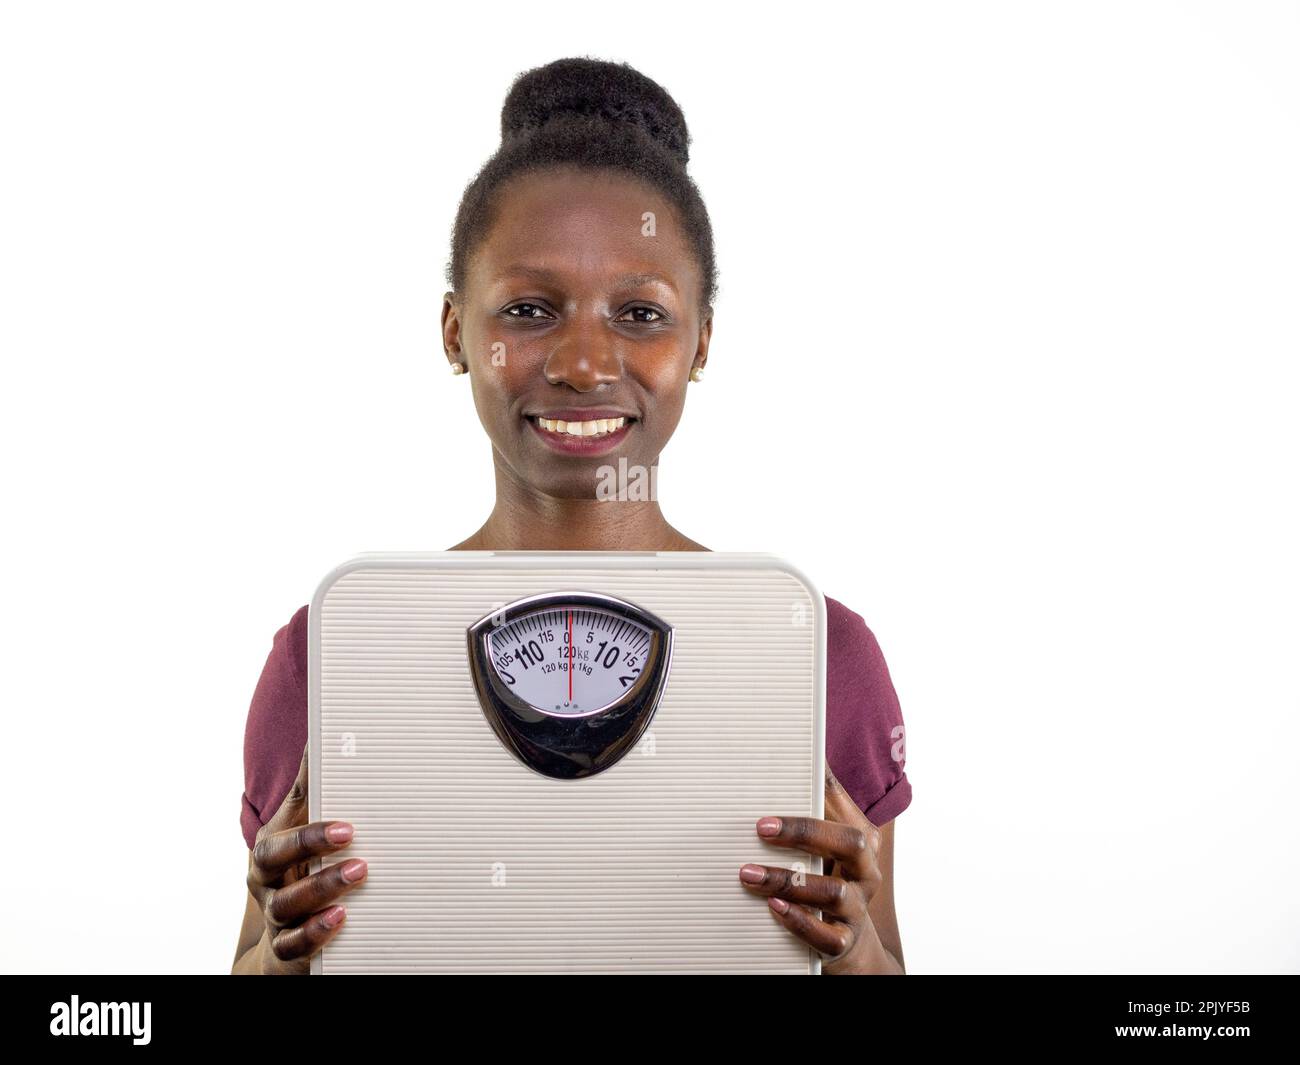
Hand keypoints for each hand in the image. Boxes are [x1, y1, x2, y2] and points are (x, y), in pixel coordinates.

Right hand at [245, 744, 367, 973]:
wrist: (285, 931)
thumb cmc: (300, 867)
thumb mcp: (304, 827)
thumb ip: (314, 787)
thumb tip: (325, 734)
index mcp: (271, 850)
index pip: (281, 833)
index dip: (309, 828)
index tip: (348, 825)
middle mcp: (267, 882)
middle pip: (273, 863)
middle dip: (309, 847)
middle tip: (352, 839)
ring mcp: (276, 917)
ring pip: (287, 906)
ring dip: (321, 890)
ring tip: (358, 874)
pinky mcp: (287, 949)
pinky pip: (294, 946)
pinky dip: (314, 934)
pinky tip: (339, 920)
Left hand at [739, 766, 902, 973]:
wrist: (848, 941)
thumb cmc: (832, 878)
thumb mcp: (830, 842)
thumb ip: (820, 803)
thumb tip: (812, 755)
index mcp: (863, 843)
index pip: (843, 812)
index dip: (817, 796)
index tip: (778, 787)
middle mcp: (866, 874)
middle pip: (850, 844)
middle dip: (805, 832)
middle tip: (762, 828)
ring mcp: (856, 909)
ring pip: (833, 893)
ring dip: (789, 881)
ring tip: (750, 874)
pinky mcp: (842, 942)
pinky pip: (826, 935)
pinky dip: (800, 922)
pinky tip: (774, 908)